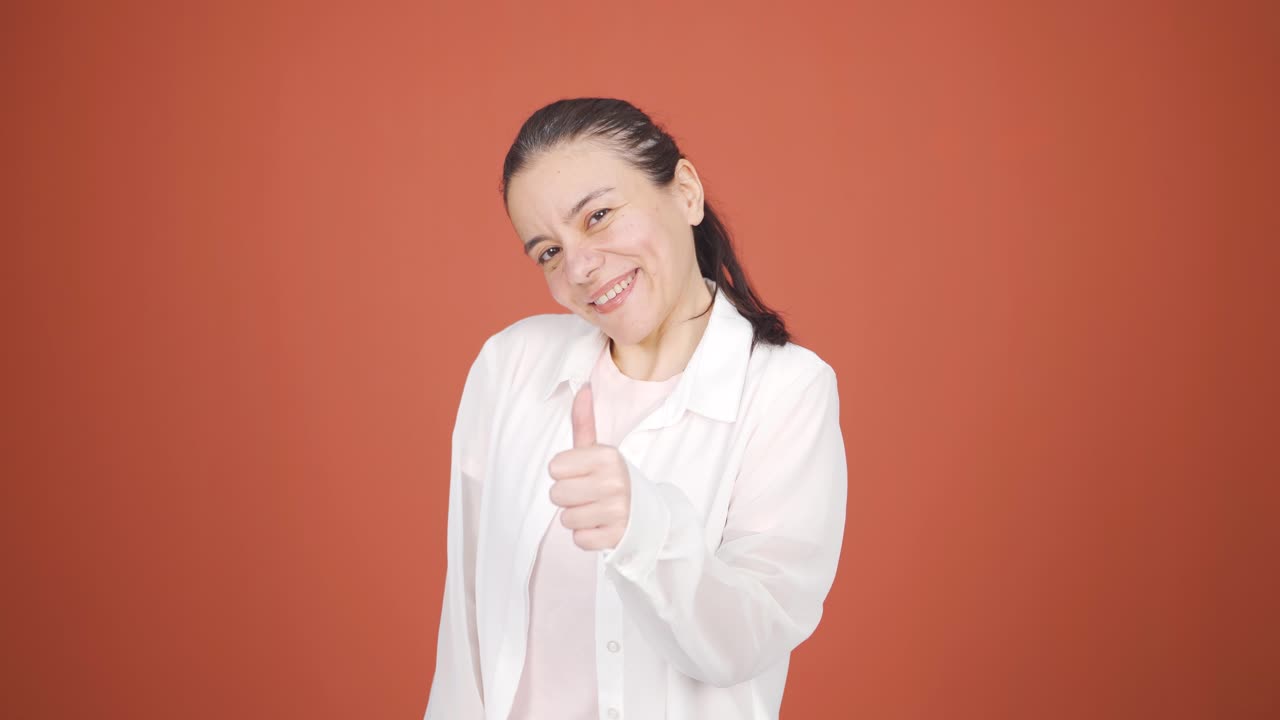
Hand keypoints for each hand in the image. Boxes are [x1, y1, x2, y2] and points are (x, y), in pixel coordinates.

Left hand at [547, 383, 630, 550]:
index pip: (554, 468)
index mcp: (607, 456)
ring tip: (596, 511)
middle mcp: (614, 482)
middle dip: (568, 498)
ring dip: (577, 518)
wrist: (647, 512)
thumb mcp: (599, 451)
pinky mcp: (618, 537)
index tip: (583, 474)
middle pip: (556, 495)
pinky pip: (580, 540)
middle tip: (588, 495)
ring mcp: (618, 511)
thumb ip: (585, 423)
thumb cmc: (612, 479)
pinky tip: (602, 526)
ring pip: (566, 520)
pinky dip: (588, 536)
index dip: (564, 473)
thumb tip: (582, 388)